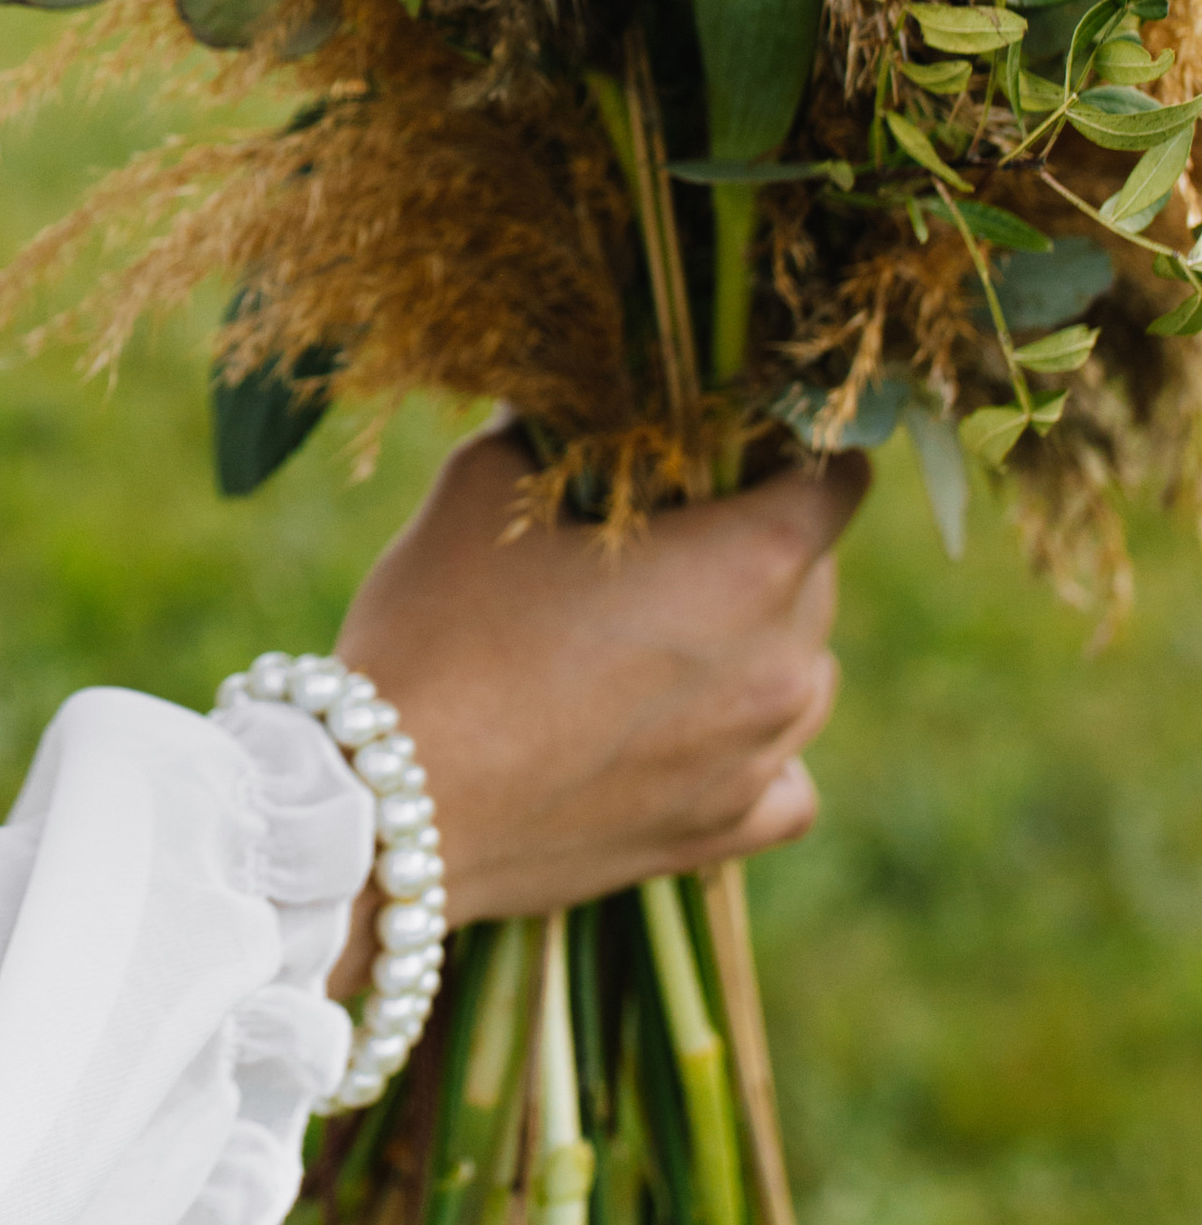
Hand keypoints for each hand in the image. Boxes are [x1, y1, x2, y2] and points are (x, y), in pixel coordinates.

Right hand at [325, 423, 853, 989]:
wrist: (385, 808)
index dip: (790, 446)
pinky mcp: (725, 832)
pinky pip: (786, 775)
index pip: (839, 477)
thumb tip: (573, 392)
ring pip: (806, 669)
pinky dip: (752, 746)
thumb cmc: (438, 628)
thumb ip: (550, 427)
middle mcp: (784, 661)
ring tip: (657, 633)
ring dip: (755, 638)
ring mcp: (763, 757)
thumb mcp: (480, 487)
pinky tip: (687, 728)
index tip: (730, 443)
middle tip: (659, 531)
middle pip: (814, 570)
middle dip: (752, 538)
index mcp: (749, 561)